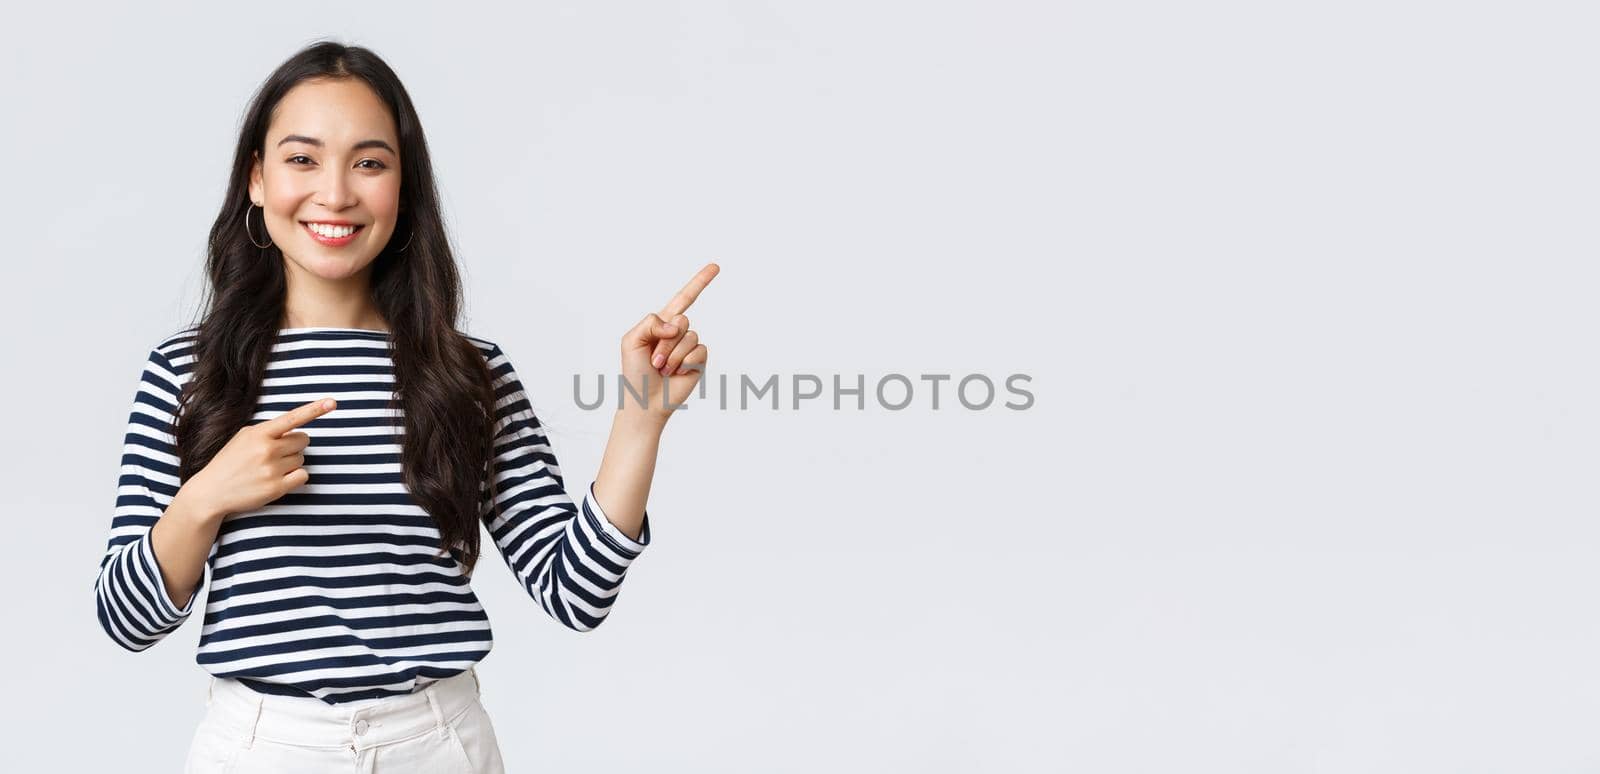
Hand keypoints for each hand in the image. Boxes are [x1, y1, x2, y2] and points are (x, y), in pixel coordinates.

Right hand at [185, 397, 336, 519]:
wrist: (211, 491)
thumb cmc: (230, 461)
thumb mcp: (244, 437)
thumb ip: (268, 431)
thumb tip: (294, 428)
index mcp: (258, 433)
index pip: (291, 418)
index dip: (314, 409)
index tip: (332, 402)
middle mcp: (267, 449)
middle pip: (303, 440)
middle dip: (294, 445)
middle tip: (275, 453)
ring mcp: (272, 469)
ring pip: (302, 458)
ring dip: (291, 462)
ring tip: (269, 468)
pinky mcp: (276, 488)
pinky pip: (303, 476)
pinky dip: (295, 477)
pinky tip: (278, 478)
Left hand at [620, 263, 717, 422]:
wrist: (645, 400)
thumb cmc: (635, 371)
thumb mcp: (631, 340)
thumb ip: (650, 323)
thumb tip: (677, 325)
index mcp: (661, 322)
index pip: (684, 298)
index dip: (700, 281)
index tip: (715, 266)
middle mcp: (678, 332)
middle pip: (681, 320)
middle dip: (665, 342)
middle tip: (654, 360)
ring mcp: (690, 346)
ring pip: (688, 337)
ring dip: (672, 356)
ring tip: (662, 369)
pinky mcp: (699, 360)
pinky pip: (698, 351)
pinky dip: (684, 363)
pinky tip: (677, 373)